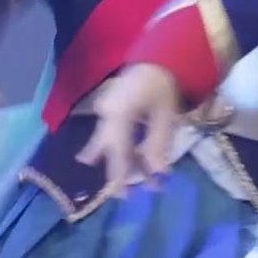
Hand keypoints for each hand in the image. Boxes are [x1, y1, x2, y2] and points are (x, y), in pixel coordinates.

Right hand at [75, 64, 185, 196]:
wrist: (157, 60)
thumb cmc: (163, 86)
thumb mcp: (166, 115)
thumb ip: (159, 144)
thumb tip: (160, 174)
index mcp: (120, 112)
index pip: (119, 150)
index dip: (123, 174)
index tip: (125, 196)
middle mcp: (107, 112)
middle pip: (109, 149)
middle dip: (117, 173)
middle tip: (124, 197)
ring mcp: (106, 111)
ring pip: (106, 143)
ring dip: (118, 162)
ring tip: (115, 185)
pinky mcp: (109, 111)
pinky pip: (108, 135)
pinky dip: (111, 149)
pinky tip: (90, 160)